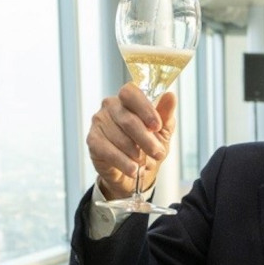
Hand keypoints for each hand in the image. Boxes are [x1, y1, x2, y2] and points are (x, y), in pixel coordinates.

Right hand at [87, 84, 176, 199]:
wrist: (133, 171)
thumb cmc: (147, 147)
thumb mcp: (162, 132)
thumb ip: (166, 115)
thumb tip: (170, 96)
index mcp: (128, 100)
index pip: (131, 93)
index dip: (145, 109)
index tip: (157, 127)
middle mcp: (110, 106)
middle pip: (128, 119)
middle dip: (146, 139)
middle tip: (158, 153)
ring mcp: (99, 122)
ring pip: (120, 138)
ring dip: (136, 154)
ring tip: (143, 163)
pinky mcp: (92, 140)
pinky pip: (108, 151)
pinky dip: (123, 162)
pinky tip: (133, 170)